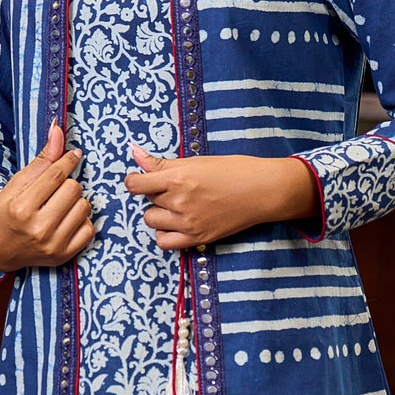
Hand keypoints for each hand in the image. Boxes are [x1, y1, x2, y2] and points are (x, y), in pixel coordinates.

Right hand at [0, 120, 95, 271]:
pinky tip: (67, 219)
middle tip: (55, 189)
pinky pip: (89, 229)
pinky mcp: (63, 256)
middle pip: (74, 189)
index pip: (56, 175)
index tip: (74, 154)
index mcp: (22, 208)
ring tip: (59, 205)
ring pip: (84, 207)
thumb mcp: (16, 183)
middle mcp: (38, 229)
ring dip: (75, 201)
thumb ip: (41, 160)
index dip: (68, 160)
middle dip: (67, 184)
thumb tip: (58, 130)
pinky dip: (81, 220)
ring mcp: (53, 245)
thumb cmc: (5, 212)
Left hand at [124, 143, 319, 249]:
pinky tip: (174, 224)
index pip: (136, 184)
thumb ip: (162, 163)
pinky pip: (164, 242)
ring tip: (176, 206)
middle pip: (147, 201)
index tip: (139, 180)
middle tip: (175, 189)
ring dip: (159, 213)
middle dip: (156, 195)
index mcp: (177, 179)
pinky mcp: (197, 238)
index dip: (134, 181)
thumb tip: (133, 152)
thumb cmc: (233, 170)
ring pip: (152, 221)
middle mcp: (179, 202)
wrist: (262, 190)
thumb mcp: (196, 161)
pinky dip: (164, 234)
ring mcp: (187, 223)